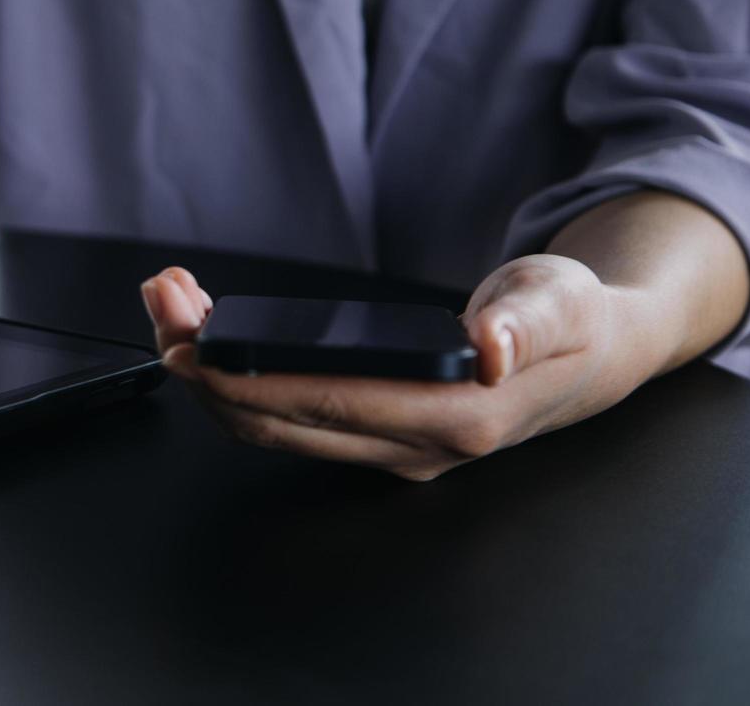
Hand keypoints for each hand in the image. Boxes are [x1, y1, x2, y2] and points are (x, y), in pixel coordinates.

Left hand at [142, 256, 649, 480]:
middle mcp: (411, 446)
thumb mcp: (560, 303)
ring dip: (212, 372)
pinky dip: (238, 376)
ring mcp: (387, 446)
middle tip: (161, 305)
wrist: (588, 359)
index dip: (251, 383)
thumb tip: (494, 347)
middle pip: (280, 422)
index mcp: (455, 416)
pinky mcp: (372, 433)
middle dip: (207, 369)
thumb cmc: (570, 322)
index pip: (329, 406)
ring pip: (273, 424)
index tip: (191, 353)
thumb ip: (528, 324)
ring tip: (172, 306)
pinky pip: (287, 415)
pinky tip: (211, 332)